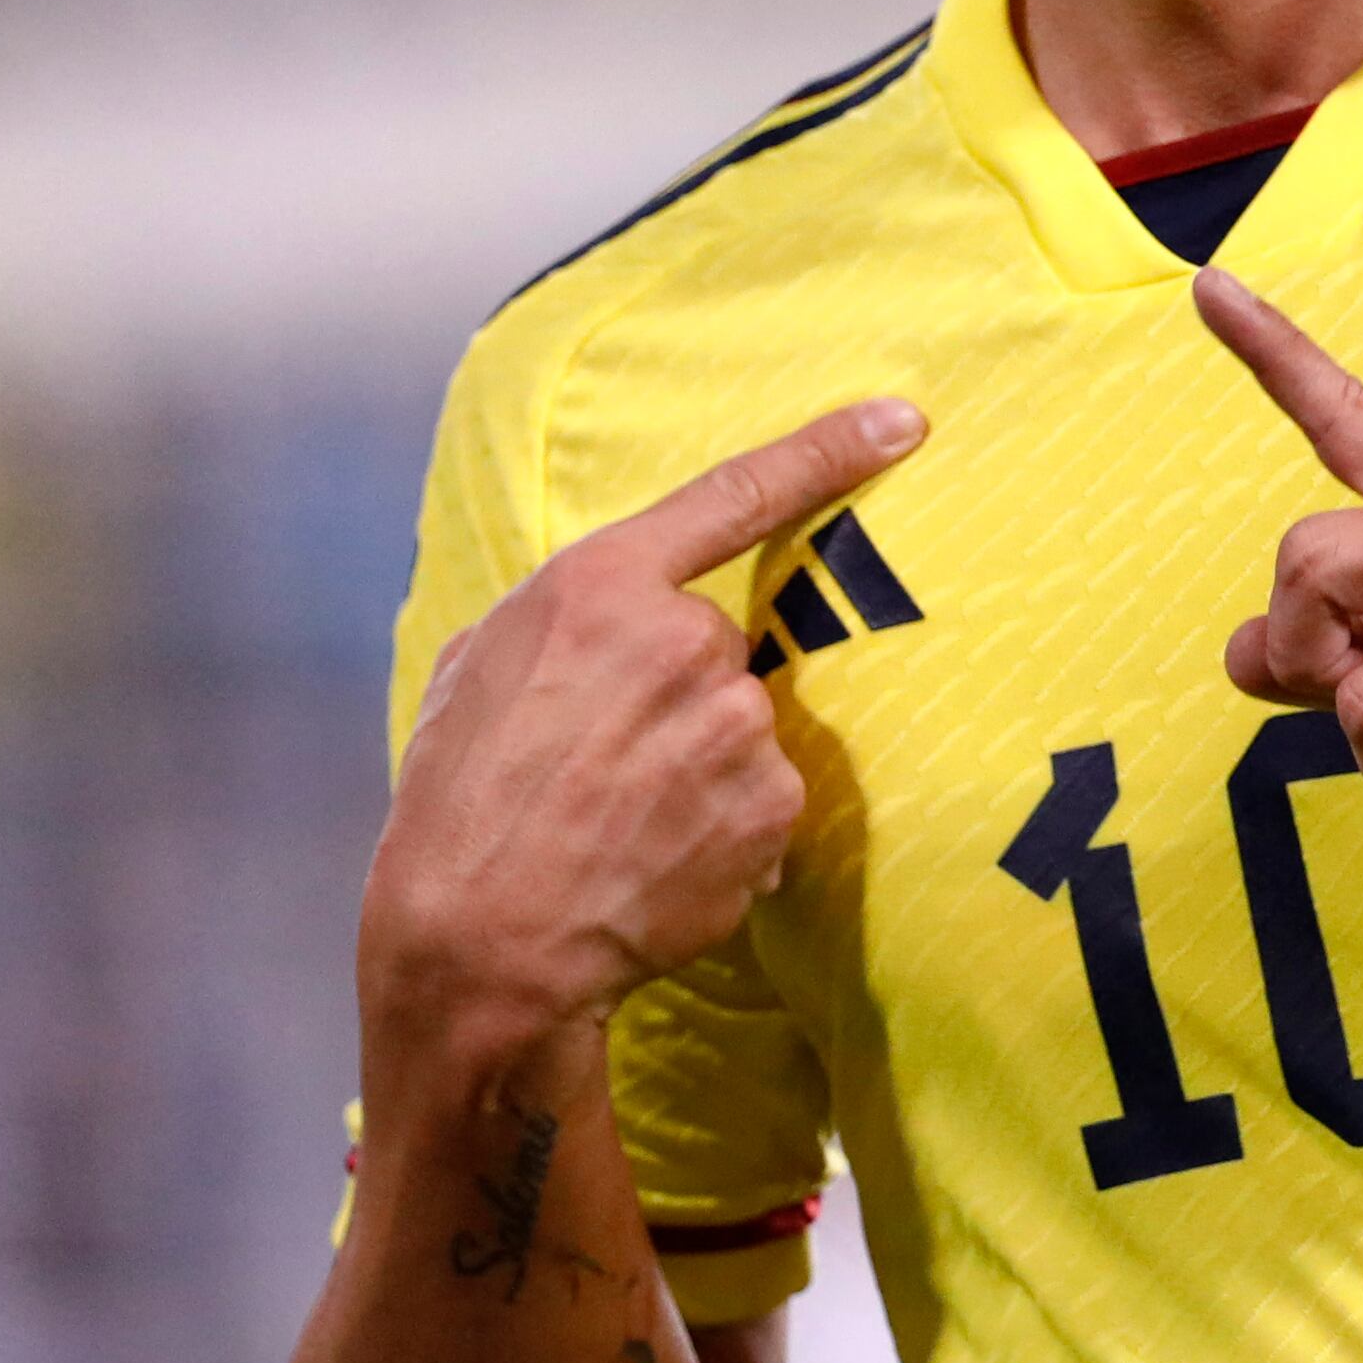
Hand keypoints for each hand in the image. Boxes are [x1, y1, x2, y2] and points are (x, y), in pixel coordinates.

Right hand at [362, 398, 927, 1057]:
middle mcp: (685, 640)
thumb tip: (598, 623)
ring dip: (698, 770)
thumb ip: (558, 622)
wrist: (483, 940)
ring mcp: (739, 724)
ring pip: (742, 729)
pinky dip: (721, 833)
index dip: (827, 451)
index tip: (902, 421)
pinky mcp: (772, 805)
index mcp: (601, 586)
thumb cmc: (459, 803)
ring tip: (620, 822)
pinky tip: (656, 862)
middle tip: (601, 766)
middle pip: (718, 648)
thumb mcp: (476, 670)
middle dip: (674, 698)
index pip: (735, 496)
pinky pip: (761, 803)